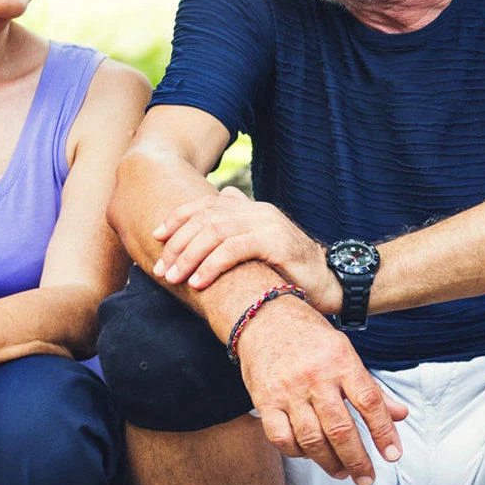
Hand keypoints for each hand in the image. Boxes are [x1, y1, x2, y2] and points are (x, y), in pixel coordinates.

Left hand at [153, 188, 341, 312]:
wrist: (328, 281)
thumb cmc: (289, 270)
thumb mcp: (260, 246)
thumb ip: (240, 228)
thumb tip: (224, 202)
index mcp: (251, 208)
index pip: (207, 204)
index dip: (179, 218)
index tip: (156, 236)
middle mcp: (258, 210)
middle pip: (206, 218)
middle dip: (178, 244)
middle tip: (162, 269)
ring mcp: (268, 224)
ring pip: (216, 231)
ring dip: (189, 256)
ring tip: (175, 278)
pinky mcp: (276, 242)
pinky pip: (235, 249)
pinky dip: (212, 264)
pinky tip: (199, 282)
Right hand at [236, 296, 407, 484]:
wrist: (264, 318)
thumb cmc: (310, 337)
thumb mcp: (345, 351)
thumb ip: (372, 387)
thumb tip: (401, 414)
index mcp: (341, 360)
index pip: (369, 402)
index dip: (384, 431)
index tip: (392, 454)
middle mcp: (316, 376)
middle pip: (341, 429)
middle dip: (357, 459)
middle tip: (366, 477)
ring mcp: (289, 390)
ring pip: (312, 439)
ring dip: (330, 463)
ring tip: (342, 472)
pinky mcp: (265, 401)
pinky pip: (282, 438)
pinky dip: (297, 453)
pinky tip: (309, 455)